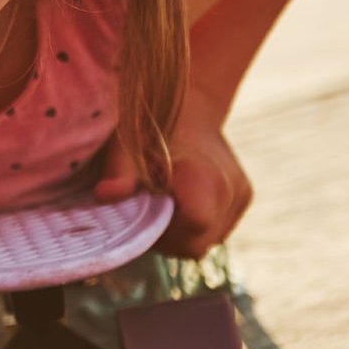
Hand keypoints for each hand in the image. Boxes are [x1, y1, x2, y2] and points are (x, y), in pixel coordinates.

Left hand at [92, 83, 251, 257]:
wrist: (192, 105)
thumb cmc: (153, 125)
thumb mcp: (129, 144)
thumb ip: (120, 172)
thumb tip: (104, 195)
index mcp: (203, 173)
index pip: (195, 223)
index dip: (165, 231)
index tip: (145, 212)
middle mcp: (230, 187)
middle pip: (198, 243)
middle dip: (168, 238)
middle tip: (146, 211)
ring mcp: (240, 196)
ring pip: (207, 241)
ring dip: (180, 233)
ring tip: (163, 203)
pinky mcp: (244, 200)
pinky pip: (216, 231)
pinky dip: (195, 227)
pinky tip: (180, 203)